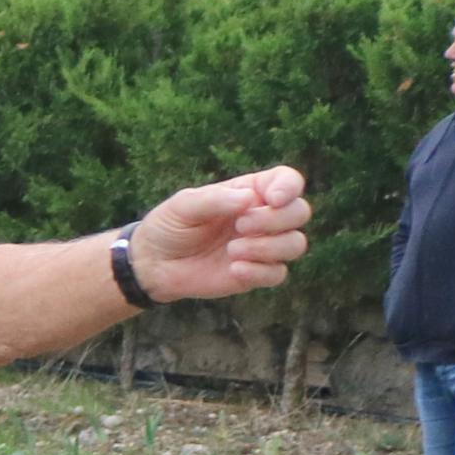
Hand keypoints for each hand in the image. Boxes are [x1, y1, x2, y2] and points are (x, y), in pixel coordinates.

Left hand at [129, 166, 309, 299]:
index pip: (287, 180)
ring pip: (295, 244)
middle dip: (275, 220)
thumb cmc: (170, 226)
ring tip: (232, 250)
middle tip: (240, 226)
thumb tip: (250, 199)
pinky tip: (234, 269)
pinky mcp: (256, 273)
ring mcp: (262, 246)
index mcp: (249, 192)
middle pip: (299, 212)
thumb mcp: (183, 206)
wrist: (154, 263)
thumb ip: (214, 200)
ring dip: (268, 247)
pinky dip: (260, 272)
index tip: (273, 199)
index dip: (289, 187)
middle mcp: (263, 217)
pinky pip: (278, 273)